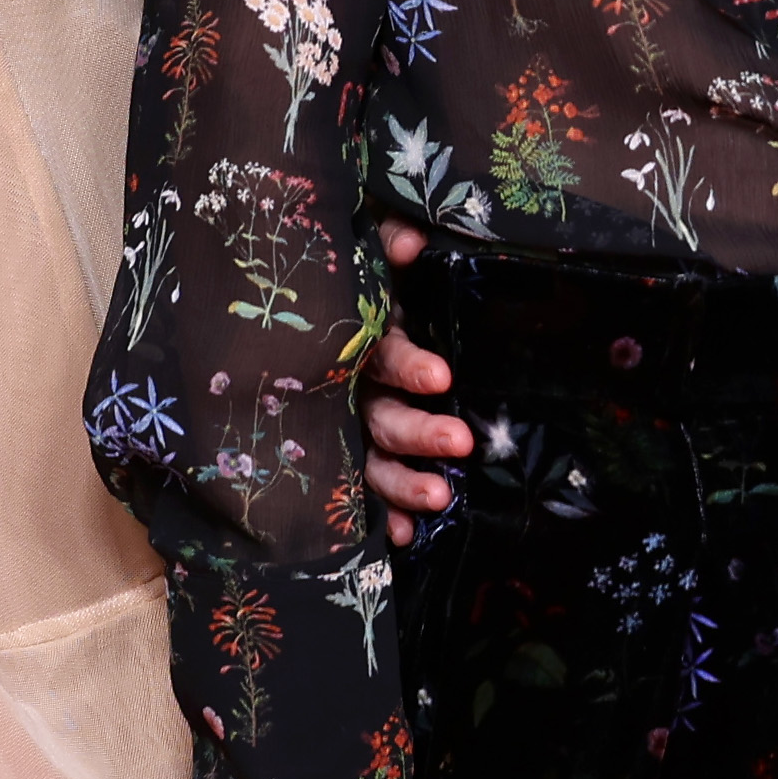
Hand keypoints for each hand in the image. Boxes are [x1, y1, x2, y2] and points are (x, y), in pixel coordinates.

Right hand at [361, 216, 466, 542]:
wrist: (316, 306)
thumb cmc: (362, 283)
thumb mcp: (370, 253)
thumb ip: (387, 241)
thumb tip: (412, 241)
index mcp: (357, 341)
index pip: (382, 354)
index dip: (409, 366)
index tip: (441, 377)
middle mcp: (349, 389)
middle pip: (379, 417)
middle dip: (418, 432)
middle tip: (460, 441)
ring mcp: (349, 427)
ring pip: (371, 460)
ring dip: (402, 483)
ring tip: (440, 498)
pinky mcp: (356, 455)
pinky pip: (366, 490)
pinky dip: (385, 514)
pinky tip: (406, 537)